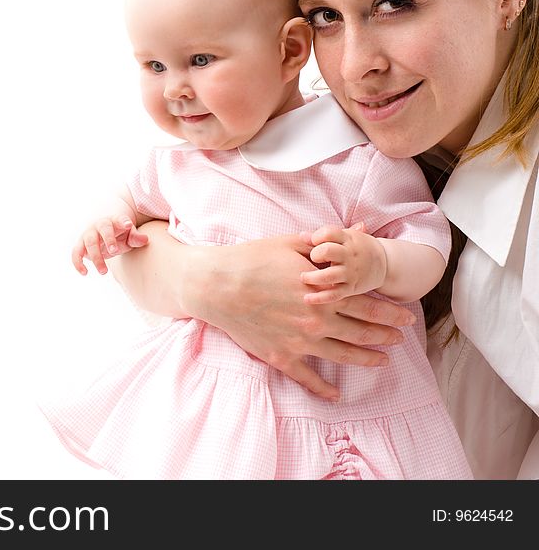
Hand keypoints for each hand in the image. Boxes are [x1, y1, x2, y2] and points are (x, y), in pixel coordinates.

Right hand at [71, 215, 149, 275]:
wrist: (102, 232)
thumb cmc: (119, 235)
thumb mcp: (129, 236)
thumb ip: (136, 238)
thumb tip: (145, 239)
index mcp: (114, 221)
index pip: (118, 219)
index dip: (122, 221)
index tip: (128, 225)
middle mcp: (99, 225)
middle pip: (102, 230)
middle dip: (108, 240)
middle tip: (114, 251)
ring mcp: (88, 234)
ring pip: (89, 243)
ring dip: (95, 257)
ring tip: (104, 272)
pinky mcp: (80, 245)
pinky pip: (75, 253)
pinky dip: (77, 262)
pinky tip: (84, 273)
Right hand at [178, 234, 411, 399]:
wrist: (217, 285)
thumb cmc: (251, 259)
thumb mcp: (290, 243)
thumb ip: (325, 245)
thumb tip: (358, 229)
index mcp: (324, 292)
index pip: (369, 305)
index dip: (391, 312)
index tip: (407, 317)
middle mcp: (318, 320)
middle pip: (363, 332)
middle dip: (386, 335)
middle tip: (400, 338)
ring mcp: (301, 342)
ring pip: (344, 356)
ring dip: (368, 360)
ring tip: (383, 361)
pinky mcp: (281, 357)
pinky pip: (308, 377)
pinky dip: (324, 388)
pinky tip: (336, 395)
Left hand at [299, 223, 386, 303]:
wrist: (384, 264)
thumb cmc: (355, 248)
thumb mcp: (344, 237)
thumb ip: (323, 236)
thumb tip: (302, 235)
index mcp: (347, 239)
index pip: (328, 233)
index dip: (317, 236)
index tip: (313, 241)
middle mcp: (349, 255)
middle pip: (328, 251)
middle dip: (316, 254)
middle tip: (313, 259)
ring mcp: (350, 272)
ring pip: (328, 275)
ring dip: (313, 277)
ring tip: (303, 278)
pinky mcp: (351, 288)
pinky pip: (334, 295)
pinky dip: (320, 298)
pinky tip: (307, 299)